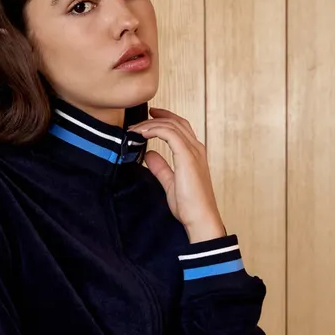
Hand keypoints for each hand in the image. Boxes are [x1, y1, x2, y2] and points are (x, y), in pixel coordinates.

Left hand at [127, 107, 226, 240]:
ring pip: (171, 125)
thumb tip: (149, 155)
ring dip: (150, 124)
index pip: (180, 127)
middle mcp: (196, 148)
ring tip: (134, 129)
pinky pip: (169, 134)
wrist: (200, 218)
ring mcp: (193, 151)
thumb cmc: (190, 206)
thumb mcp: (170, 182)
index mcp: (194, 154)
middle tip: (136, 122)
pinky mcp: (187, 156)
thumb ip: (161, 168)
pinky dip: (154, 130)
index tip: (150, 116)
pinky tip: (142, 133)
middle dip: (155, 118)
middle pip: (176, 122)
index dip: (165, 118)